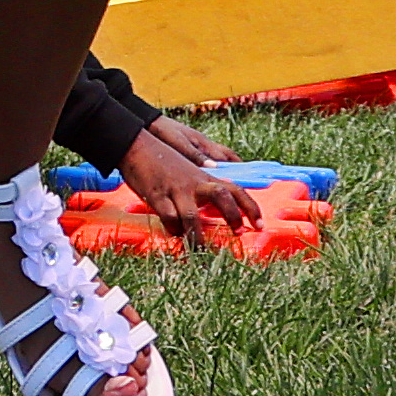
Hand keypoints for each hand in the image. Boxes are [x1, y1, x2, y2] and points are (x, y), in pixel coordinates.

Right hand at [119, 125, 256, 233]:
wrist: (136, 145)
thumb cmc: (163, 163)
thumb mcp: (188, 174)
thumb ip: (202, 191)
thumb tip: (216, 214)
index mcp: (204, 177)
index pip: (235, 190)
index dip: (250, 207)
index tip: (260, 225)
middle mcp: (194, 183)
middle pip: (221, 195)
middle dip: (232, 215)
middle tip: (238, 233)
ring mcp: (176, 189)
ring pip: (192, 215)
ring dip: (197, 236)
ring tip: (200, 251)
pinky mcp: (157, 195)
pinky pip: (168, 217)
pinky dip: (173, 229)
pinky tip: (174, 234)